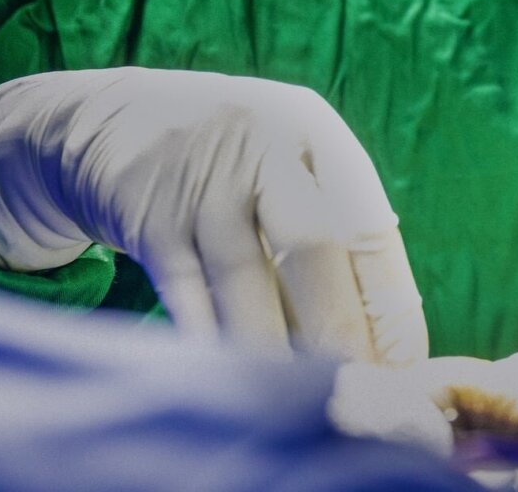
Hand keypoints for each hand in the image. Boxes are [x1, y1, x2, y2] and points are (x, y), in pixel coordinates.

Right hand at [0, 68, 426, 364]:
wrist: (114, 119)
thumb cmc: (234, 158)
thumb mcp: (289, 158)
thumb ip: (335, 224)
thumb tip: (385, 332)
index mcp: (316, 133)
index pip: (367, 224)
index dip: (388, 300)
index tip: (403, 361)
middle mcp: (263, 148)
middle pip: (313, 249)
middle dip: (339, 330)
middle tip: (358, 390)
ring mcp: (202, 183)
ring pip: (245, 284)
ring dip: (274, 350)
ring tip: (302, 399)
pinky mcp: (149, 219)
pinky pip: (189, 298)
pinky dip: (214, 342)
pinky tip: (237, 378)